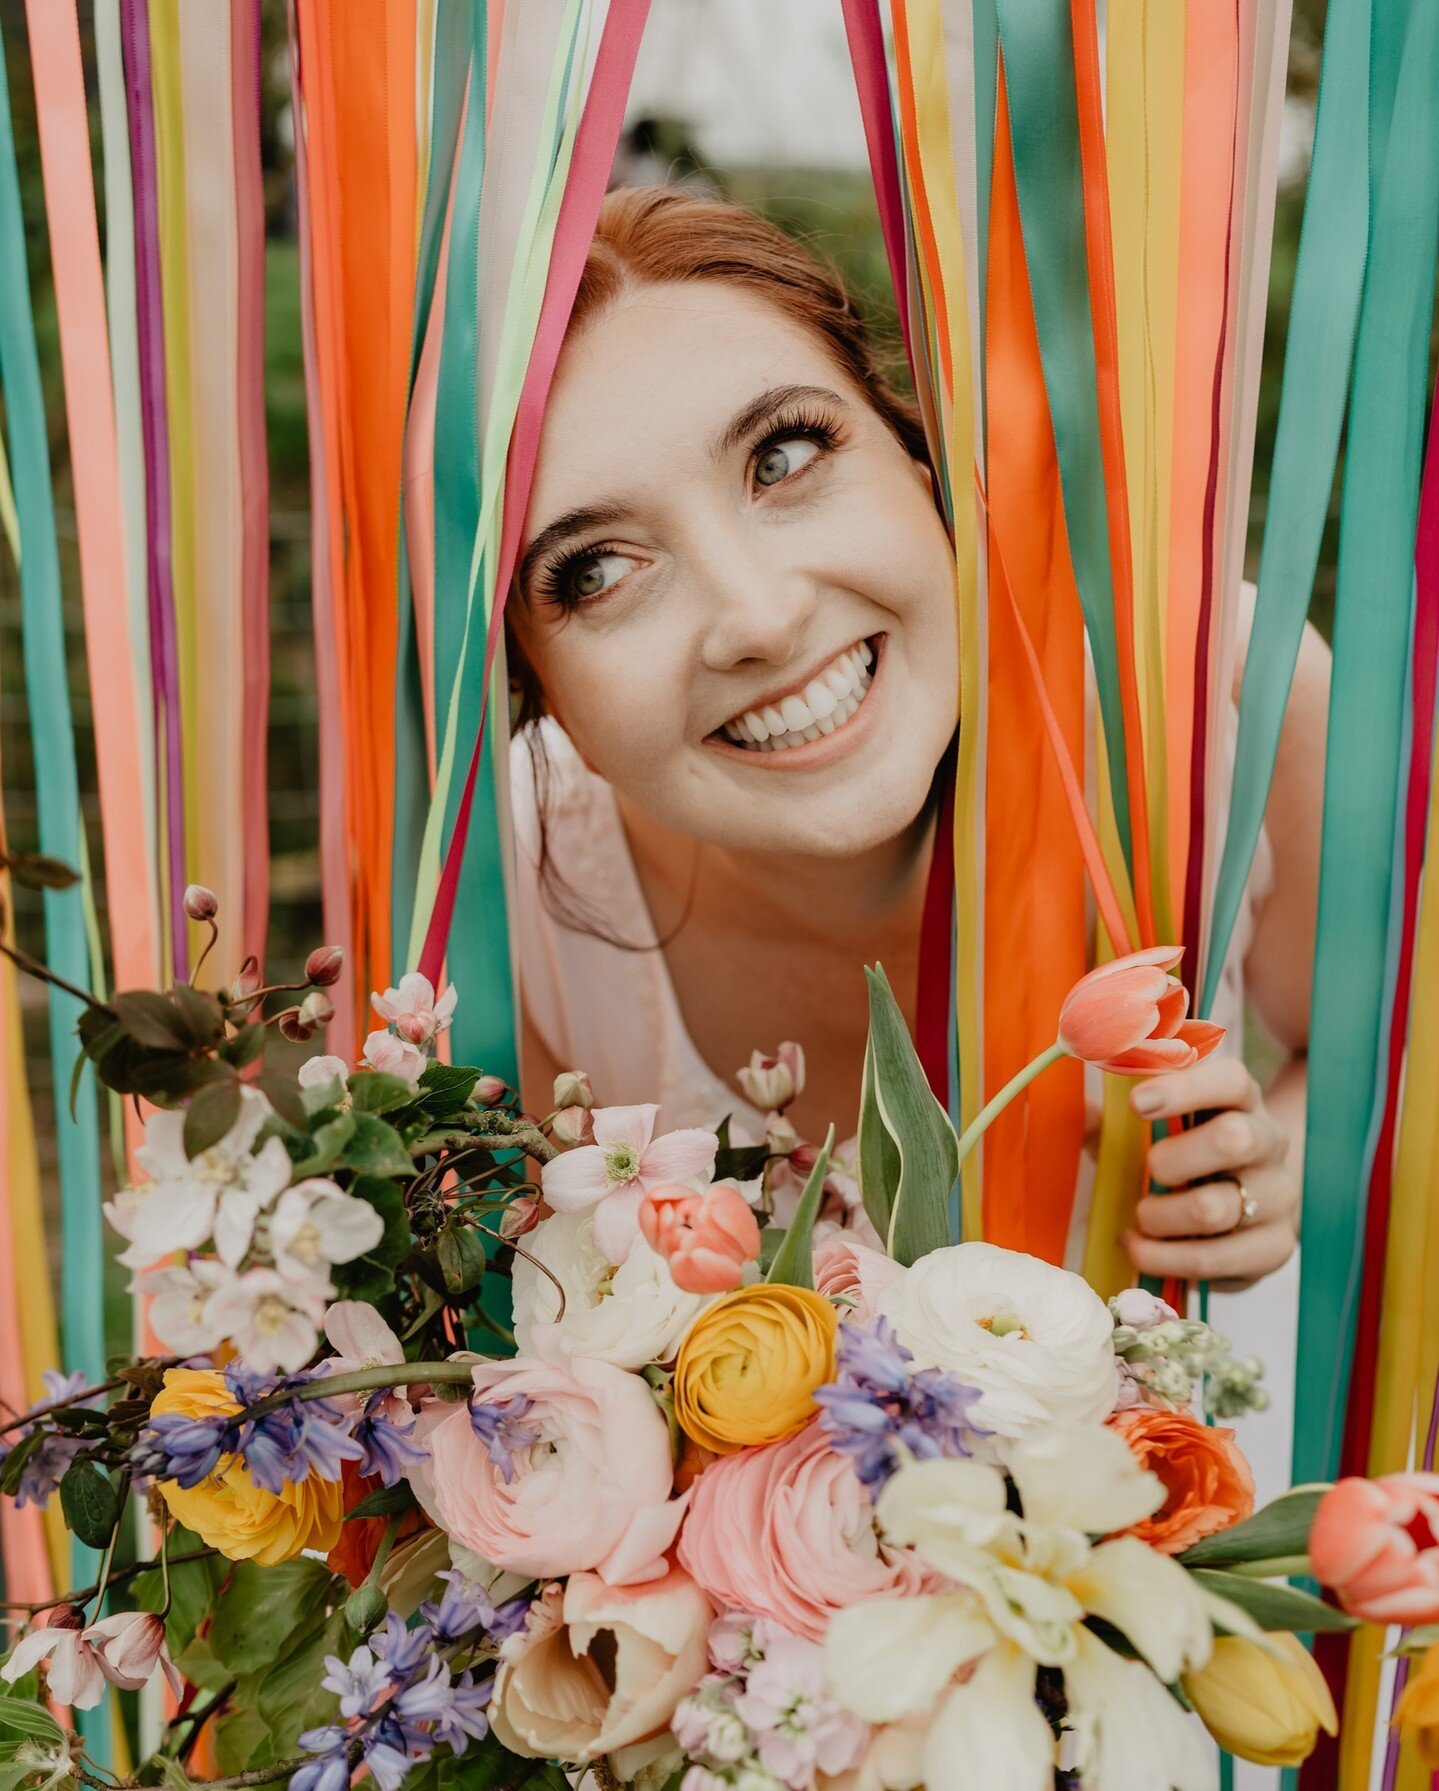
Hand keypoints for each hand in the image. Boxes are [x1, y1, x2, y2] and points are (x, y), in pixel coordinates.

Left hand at [1121, 1056, 1297, 1292]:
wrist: (1248, 1207)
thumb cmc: (1187, 1157)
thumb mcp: (1156, 1131)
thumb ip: (1115, 1121)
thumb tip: (1085, 1116)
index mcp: (1242, 1101)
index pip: (1231, 1081)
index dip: (1184, 1090)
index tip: (1136, 1104)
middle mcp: (1270, 1142)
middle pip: (1234, 1139)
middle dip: (1172, 1160)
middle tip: (1148, 1171)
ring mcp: (1280, 1196)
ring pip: (1216, 1208)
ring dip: (1160, 1217)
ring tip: (1142, 1217)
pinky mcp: (1275, 1247)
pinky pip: (1213, 1259)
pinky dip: (1163, 1258)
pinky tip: (1142, 1248)